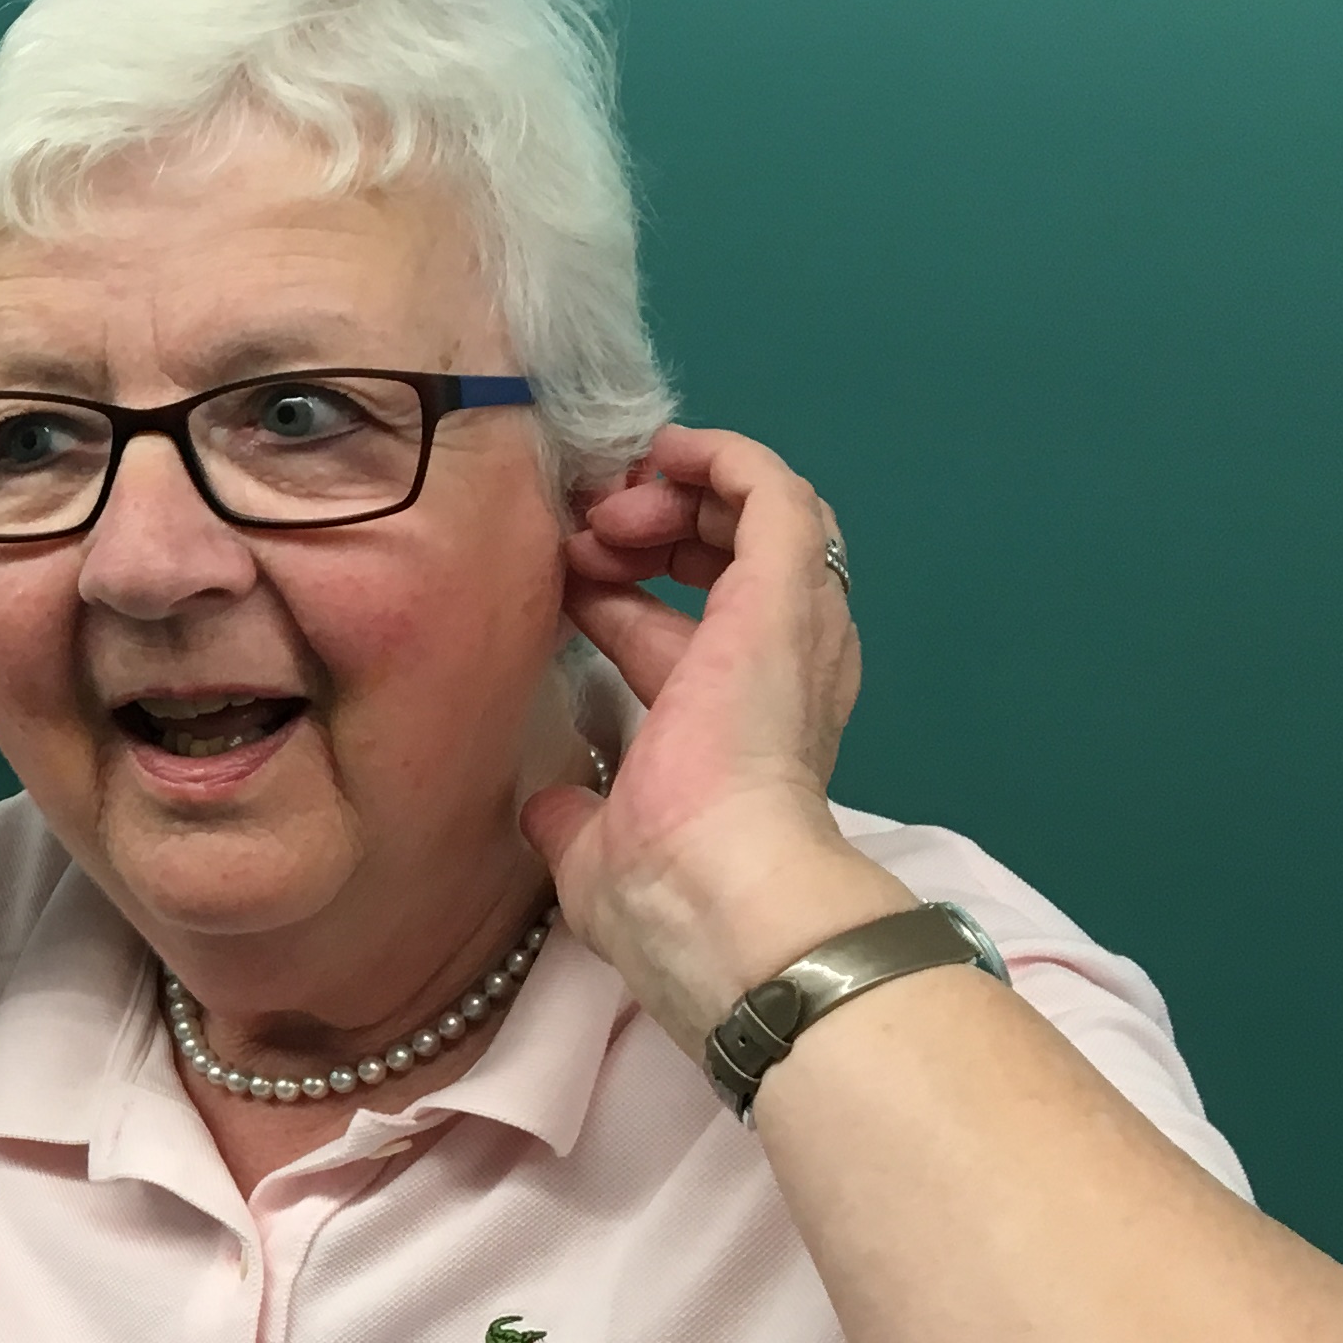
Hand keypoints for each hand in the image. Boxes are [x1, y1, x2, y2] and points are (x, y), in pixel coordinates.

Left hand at [517, 424, 908, 1042]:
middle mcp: (782, 664)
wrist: (716, 886)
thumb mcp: (598, 847)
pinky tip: (662, 453)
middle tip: (581, 536)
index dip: (610, 595)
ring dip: (673, 493)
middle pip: (723, 557)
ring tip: (608, 506)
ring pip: (755, 513)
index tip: (555, 587)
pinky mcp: (789, 587)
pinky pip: (773, 488)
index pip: (674, 627)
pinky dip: (719, 457)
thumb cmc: (663, 888)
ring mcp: (794, 624)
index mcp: (740, 721)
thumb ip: (576, 817)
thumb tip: (549, 809)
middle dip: (642, 532)